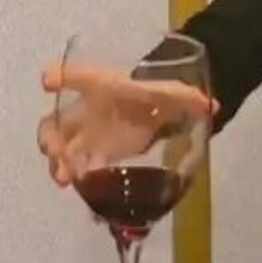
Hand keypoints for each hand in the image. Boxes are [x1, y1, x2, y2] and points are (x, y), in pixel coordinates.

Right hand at [37, 61, 216, 186]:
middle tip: (54, 149)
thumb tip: (213, 105)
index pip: (78, 75)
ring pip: (61, 144)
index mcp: (102, 85)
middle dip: (51, 134)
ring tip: (63, 178)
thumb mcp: (170, 93)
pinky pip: (77, 163)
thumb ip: (186, 98)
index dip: (61, 76)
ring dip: (58, 160)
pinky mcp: (93, 153)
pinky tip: (78, 187)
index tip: (48, 80)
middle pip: (57, 118)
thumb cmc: (152, 93)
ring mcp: (86, 133)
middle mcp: (86, 108)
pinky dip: (76, 175)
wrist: (149, 107)